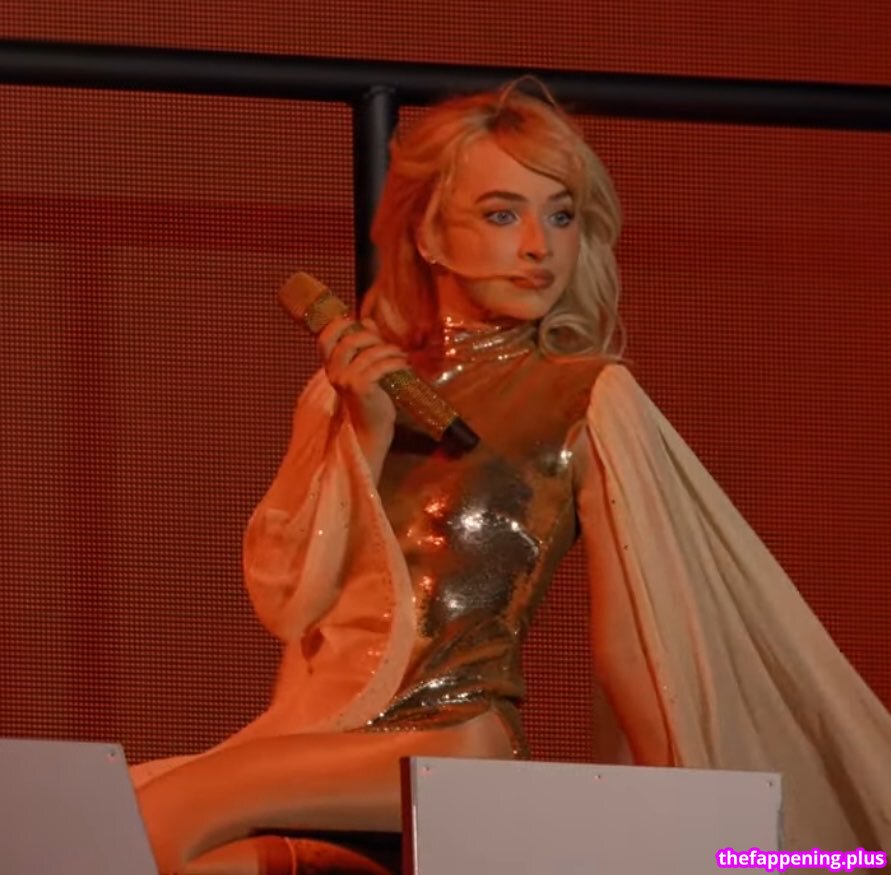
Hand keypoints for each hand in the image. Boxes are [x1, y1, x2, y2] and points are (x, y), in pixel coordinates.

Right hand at [318, 317, 407, 472]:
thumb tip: (367, 321)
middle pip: (349, 340)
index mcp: (331, 367)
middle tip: (388, 344)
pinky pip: (381, 366)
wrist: (371, 428)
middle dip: (372, 337)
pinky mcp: (362, 388)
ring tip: (401, 354)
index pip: (325, 339)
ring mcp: (346, 380)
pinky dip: (396, 362)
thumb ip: (363, 346)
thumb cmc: (369, 399)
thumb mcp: (362, 369)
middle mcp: (334, 372)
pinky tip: (405, 364)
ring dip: (389, 350)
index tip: (357, 322)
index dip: (338, 325)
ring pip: (369, 353)